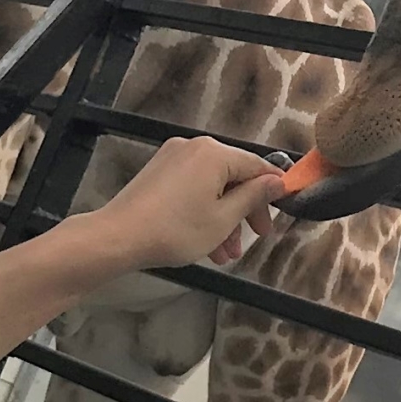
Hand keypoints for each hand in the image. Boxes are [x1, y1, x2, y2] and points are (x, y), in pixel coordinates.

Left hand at [91, 137, 285, 271]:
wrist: (119, 237)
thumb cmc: (175, 230)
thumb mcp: (223, 219)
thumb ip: (254, 197)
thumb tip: (277, 181)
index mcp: (214, 153)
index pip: (256, 166)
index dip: (273, 190)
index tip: (281, 212)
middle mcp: (194, 147)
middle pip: (233, 176)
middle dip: (245, 211)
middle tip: (255, 238)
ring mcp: (173, 158)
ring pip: (212, 186)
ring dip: (223, 218)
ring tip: (225, 254)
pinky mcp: (159, 172)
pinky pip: (192, 187)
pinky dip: (203, 210)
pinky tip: (206, 243)